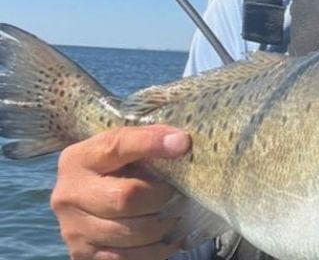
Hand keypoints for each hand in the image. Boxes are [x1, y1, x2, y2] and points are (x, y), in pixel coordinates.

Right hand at [50, 125, 190, 259]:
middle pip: (125, 197)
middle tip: (174, 193)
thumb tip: (180, 142)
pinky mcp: (82, 255)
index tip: (182, 144)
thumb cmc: (116, 168)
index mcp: (79, 159)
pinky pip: (126, 258)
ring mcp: (72, 229)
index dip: (152, 144)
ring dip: (160, 226)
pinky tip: (165, 238)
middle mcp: (68, 194)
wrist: (88, 199)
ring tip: (171, 216)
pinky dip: (154, 251)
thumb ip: (150, 138)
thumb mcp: (126, 146)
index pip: (118, 146)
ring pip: (129, 232)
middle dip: (160, 196)